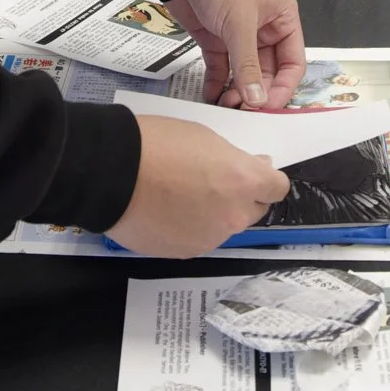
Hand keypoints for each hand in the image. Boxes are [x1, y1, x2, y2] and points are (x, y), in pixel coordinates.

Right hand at [108, 114, 290, 258]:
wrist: (112, 173)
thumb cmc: (158, 144)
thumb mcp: (205, 137)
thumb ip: (234, 160)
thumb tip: (252, 168)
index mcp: (244, 181)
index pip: (277, 188)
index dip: (265, 179)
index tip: (251, 172)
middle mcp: (234, 215)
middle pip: (254, 211)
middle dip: (240, 197)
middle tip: (210, 181)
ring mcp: (210, 238)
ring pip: (223, 226)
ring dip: (213, 214)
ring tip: (180, 196)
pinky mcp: (185, 253)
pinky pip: (197, 239)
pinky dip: (189, 228)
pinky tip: (166, 211)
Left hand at [165, 0, 306, 108]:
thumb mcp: (240, 21)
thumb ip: (248, 63)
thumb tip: (257, 99)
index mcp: (282, 20)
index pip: (293, 63)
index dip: (284, 87)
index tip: (268, 106)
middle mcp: (264, 30)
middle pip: (268, 73)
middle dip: (256, 93)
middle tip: (241, 109)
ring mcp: (238, 36)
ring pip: (244, 74)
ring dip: (237, 92)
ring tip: (225, 105)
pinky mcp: (215, 39)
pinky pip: (221, 69)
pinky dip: (217, 84)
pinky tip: (211, 97)